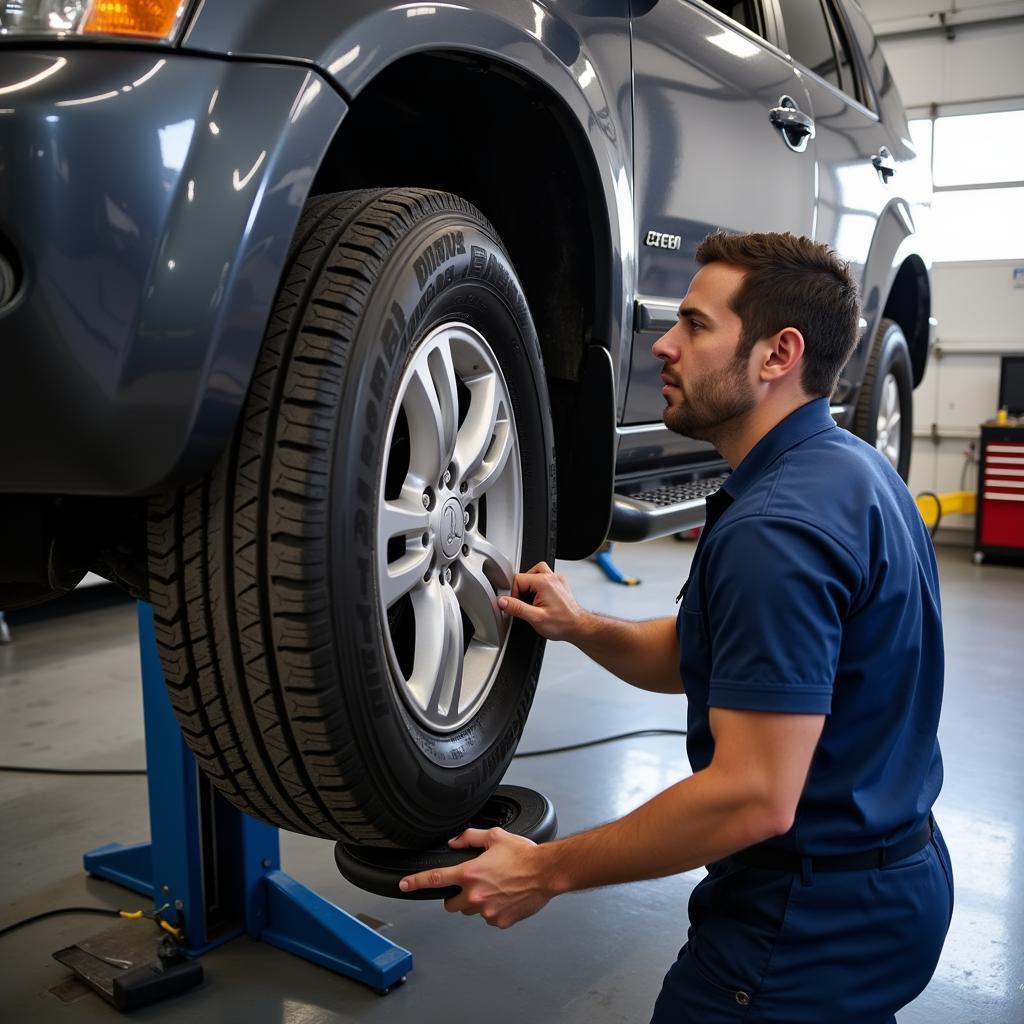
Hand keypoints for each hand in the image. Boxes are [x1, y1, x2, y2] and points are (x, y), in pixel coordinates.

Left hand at [399, 827, 552, 927]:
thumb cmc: (524, 855)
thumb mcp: (495, 837)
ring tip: (495, 888)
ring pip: (470, 911)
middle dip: (456, 896)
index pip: (435, 879)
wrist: (546, 872)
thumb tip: (454, 842)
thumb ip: (470, 838)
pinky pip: (488, 918)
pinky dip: (493, 910)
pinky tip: (505, 897)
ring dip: (476, 902)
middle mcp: (475, 895)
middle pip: (450, 904)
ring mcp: (486, 912)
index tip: (404, 885)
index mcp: (470, 873)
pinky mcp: (499, 922)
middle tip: (472, 885)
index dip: (415, 882)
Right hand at [498, 562, 586, 641]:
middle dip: (520, 589)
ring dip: (529, 585)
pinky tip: (539, 599)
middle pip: (526, 574)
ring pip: (536, 572)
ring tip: (530, 599)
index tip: (514, 604)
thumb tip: (503, 601)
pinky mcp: (560, 585)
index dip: (512, 593)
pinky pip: (545, 578)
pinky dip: (539, 586)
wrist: (579, 627)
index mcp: (544, 582)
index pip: (518, 579)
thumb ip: (517, 608)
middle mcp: (552, 578)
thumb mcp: (535, 618)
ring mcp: (557, 580)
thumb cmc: (563, 624)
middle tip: (523, 603)